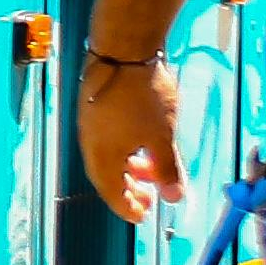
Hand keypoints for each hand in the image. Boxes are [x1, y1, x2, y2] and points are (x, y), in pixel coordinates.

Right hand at [76, 49, 184, 219]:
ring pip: (107, 158)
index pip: (112, 193)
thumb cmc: (143, 95)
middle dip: (128, 190)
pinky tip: (141, 143)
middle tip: (149, 198)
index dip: (127, 208)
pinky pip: (106, 141)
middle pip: (107, 177)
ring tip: (151, 169)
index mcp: (103, 156)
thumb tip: (175, 198)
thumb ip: (168, 170)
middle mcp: (90, 143)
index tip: (143, 217)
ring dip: (128, 169)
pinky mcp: (94, 108)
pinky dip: (123, 151)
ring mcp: (90, 125)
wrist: (124, 48)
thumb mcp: (162, 137)